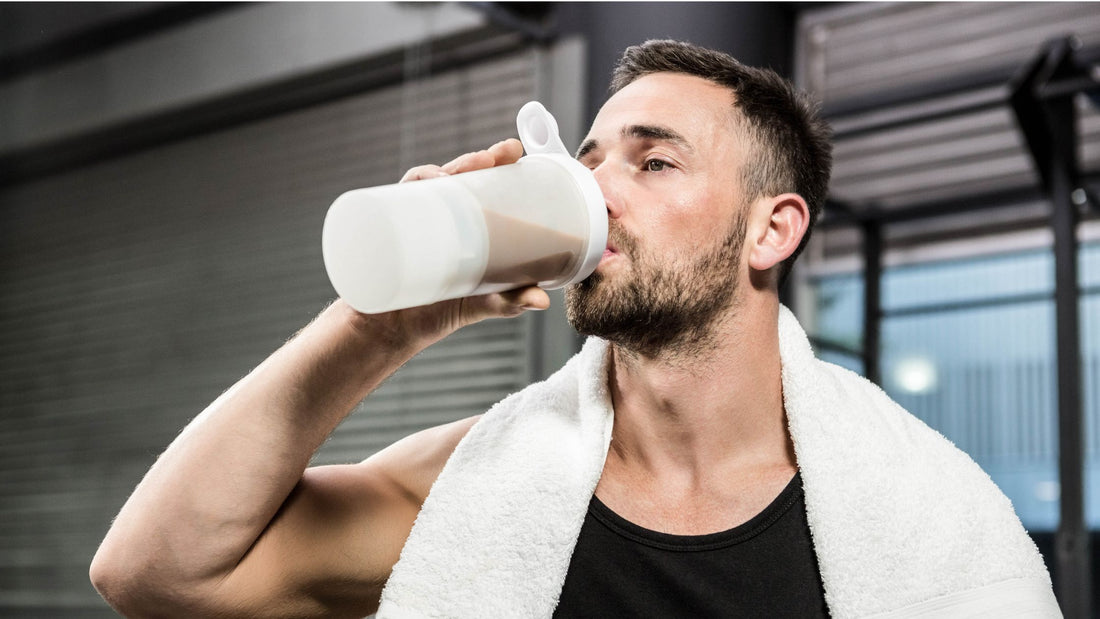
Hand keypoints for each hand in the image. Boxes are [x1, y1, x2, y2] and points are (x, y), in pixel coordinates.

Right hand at [344, 139, 550, 345]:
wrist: (393, 330)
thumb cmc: (441, 310)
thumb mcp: (483, 303)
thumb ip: (511, 301)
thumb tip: (542, 302)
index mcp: (466, 223)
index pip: (482, 182)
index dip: (496, 161)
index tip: (512, 150)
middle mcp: (440, 216)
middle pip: (456, 175)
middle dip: (473, 160)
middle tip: (492, 158)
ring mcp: (414, 221)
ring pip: (426, 183)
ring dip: (439, 171)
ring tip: (454, 176)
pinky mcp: (390, 231)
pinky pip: (395, 202)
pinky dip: (409, 189)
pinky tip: (422, 189)